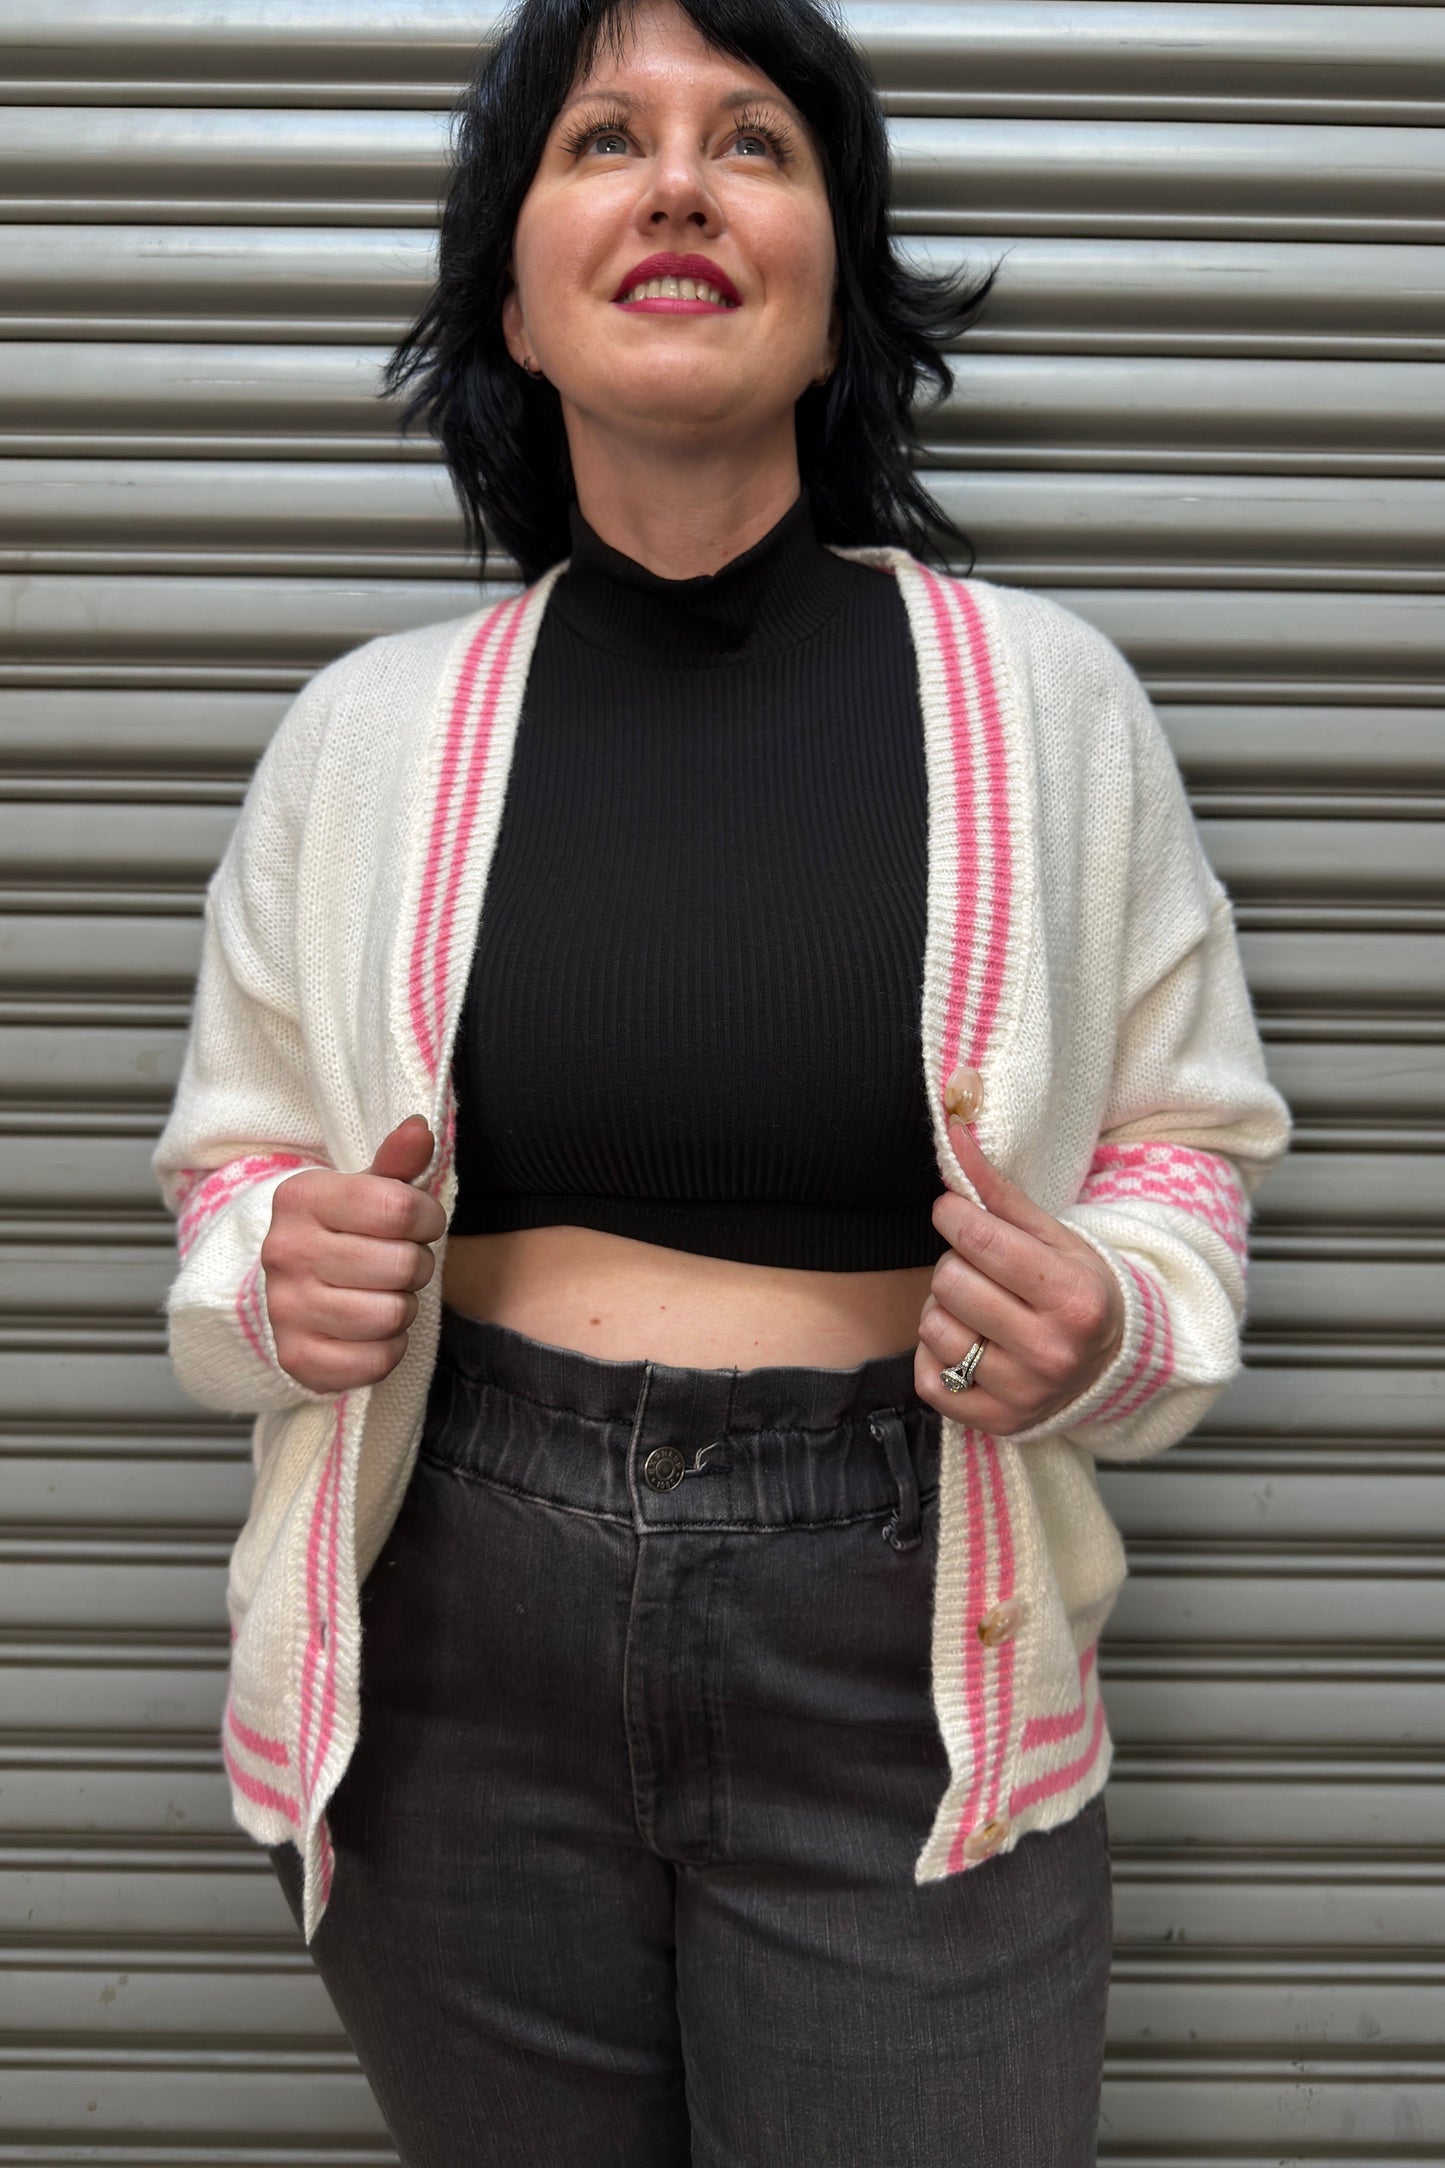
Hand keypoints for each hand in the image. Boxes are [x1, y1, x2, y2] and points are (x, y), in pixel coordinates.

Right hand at [260, 1115, 447, 1393]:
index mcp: (302, 1199)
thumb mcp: (364, 1190)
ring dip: (402, 1308)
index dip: (427, 1218)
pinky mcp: (296, 1359)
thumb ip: (396, 1162)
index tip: (416, 1223)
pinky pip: (376, 1361)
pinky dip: (387, 1349)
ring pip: (392, 1315)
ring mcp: (286, 1308)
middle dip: (417, 1266)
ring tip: (382, 1295)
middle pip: (403, 1265)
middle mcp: (285, 1252)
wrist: (282, 1290)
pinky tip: (369, 1331)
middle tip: (398, 1264)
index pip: (401, 1208)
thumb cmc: (340, 1234)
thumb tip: (420, 1128)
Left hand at [915, 1120, 1124, 1433]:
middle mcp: (1051, 1352)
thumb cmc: (1078, 1290)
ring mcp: (1023, 1393)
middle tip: (981, 1270)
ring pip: (933, 1329)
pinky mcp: (996, 1422)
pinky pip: (928, 1379)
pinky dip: (936, 1357)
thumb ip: (997, 1191)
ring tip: (978, 1309)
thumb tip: (953, 1133)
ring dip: (944, 1311)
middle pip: (950, 1283)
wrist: (1111, 1364)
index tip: (955, 1212)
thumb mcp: (1054, 1236)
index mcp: (1074, 1299)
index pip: (980, 1241)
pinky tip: (969, 1345)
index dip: (953, 1215)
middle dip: (956, 1266)